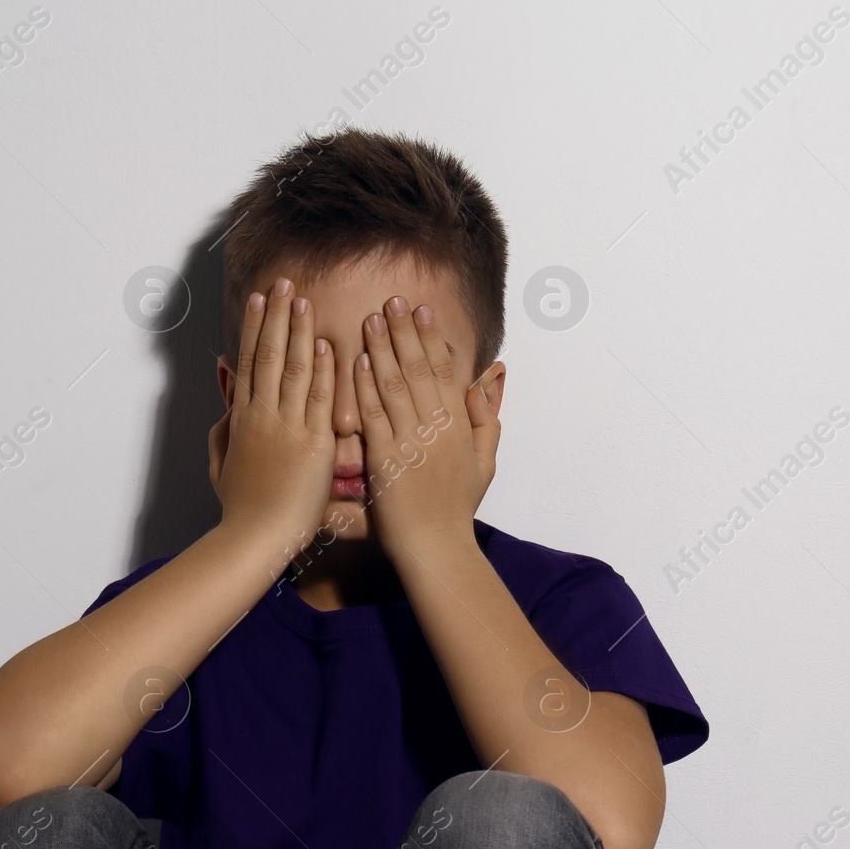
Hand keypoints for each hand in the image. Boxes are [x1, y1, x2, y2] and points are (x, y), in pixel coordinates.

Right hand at [209, 278, 335, 552]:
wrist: (256, 537)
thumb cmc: (242, 510)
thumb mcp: (222, 467)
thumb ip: (222, 435)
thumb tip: (226, 411)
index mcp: (242, 419)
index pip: (248, 362)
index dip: (253, 327)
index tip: (258, 300)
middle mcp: (262, 416)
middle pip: (267, 354)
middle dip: (275, 315)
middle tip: (282, 282)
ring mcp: (286, 427)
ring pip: (291, 368)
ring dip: (297, 329)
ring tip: (301, 297)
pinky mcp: (312, 444)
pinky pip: (316, 398)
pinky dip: (320, 369)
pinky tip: (324, 341)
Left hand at [353, 295, 498, 560]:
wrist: (436, 548)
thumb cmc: (457, 508)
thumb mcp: (485, 462)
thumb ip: (488, 418)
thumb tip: (490, 377)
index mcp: (460, 427)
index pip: (445, 372)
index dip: (431, 339)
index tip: (421, 312)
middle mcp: (437, 429)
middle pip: (419, 370)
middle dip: (404, 332)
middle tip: (391, 301)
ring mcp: (411, 442)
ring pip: (396, 386)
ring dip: (383, 349)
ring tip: (372, 319)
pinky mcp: (385, 460)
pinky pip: (375, 416)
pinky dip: (366, 387)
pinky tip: (359, 361)